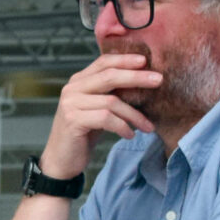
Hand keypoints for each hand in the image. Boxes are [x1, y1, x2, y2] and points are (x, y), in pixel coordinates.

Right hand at [38, 52, 164, 178]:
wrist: (61, 160)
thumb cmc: (83, 134)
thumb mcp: (98, 109)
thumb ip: (111, 94)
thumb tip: (142, 84)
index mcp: (78, 81)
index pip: (103, 62)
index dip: (125, 59)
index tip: (145, 61)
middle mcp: (72, 88)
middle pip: (109, 76)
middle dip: (136, 78)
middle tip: (158, 80)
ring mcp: (71, 104)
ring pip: (112, 101)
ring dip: (134, 115)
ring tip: (147, 126)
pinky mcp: (73, 120)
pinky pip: (106, 118)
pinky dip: (122, 126)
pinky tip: (129, 134)